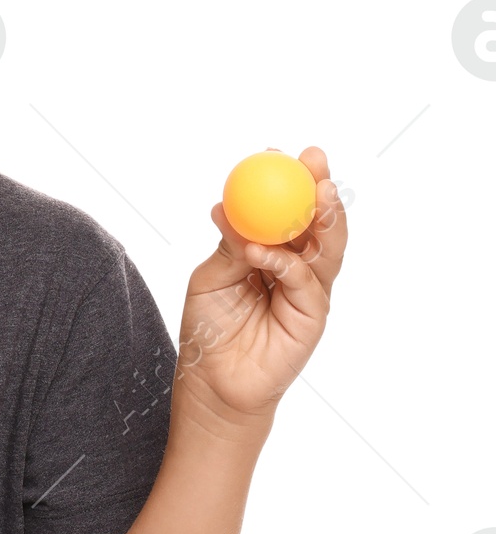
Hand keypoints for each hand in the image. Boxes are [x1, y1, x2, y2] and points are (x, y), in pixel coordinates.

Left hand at [176, 145, 347, 430]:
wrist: (212, 380)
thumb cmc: (208, 329)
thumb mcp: (210, 278)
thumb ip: (227, 246)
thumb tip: (223, 207)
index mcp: (268, 251)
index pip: (284, 211)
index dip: (286, 182)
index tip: (279, 153)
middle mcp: (294, 267)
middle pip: (315, 222)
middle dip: (319, 188)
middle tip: (314, 160)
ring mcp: (307, 290)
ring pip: (325, 247)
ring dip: (323, 217)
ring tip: (318, 189)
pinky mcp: (313, 315)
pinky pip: (304, 280)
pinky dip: (285, 262)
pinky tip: (261, 251)